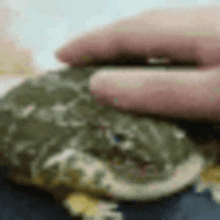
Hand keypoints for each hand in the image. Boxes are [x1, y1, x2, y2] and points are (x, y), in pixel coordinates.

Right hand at [56, 6, 219, 121]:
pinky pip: (178, 44)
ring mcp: (214, 31)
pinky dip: (155, 54)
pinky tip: (152, 64)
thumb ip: (158, 90)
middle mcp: (203, 23)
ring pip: (160, 34)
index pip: (129, 34)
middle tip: (78, 58)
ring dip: (129, 47)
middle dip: (105, 43)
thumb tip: (100, 85)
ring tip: (107, 62)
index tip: (61, 56)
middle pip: (141, 28)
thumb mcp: (212, 95)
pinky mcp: (219, 45)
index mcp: (199, 32)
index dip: (92, 45)